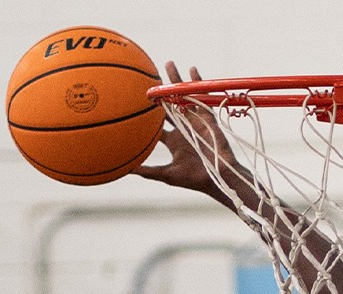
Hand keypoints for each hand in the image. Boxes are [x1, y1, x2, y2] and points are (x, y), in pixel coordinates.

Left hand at [132, 64, 249, 203]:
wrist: (217, 177)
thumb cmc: (193, 179)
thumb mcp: (166, 175)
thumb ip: (147, 171)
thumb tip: (125, 170)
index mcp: (173, 140)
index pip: (157, 123)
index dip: (147, 113)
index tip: (134, 101)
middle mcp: (182, 127)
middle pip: (169, 104)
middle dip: (161, 91)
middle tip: (149, 76)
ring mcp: (195, 121)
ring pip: (183, 97)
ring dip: (177, 81)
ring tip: (168, 64)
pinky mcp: (207, 117)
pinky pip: (201, 96)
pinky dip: (197, 83)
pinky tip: (191, 69)